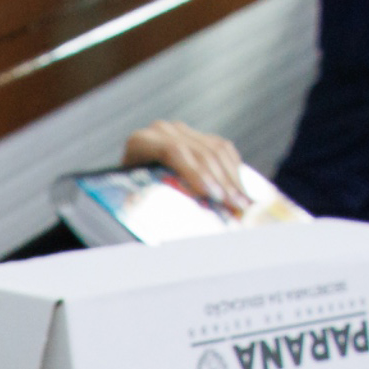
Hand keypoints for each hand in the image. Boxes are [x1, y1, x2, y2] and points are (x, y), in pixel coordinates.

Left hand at [124, 119, 246, 210]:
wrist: (125, 183)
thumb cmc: (126, 198)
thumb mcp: (131, 200)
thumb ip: (148, 207)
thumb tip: (171, 238)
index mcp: (141, 142)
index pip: (173, 152)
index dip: (195, 173)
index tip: (212, 195)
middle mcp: (161, 131)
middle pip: (199, 151)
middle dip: (221, 180)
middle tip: (236, 205)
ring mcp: (181, 130)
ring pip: (215, 148)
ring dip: (232, 177)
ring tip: (243, 202)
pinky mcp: (197, 135)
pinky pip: (222, 147)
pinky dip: (234, 168)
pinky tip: (240, 188)